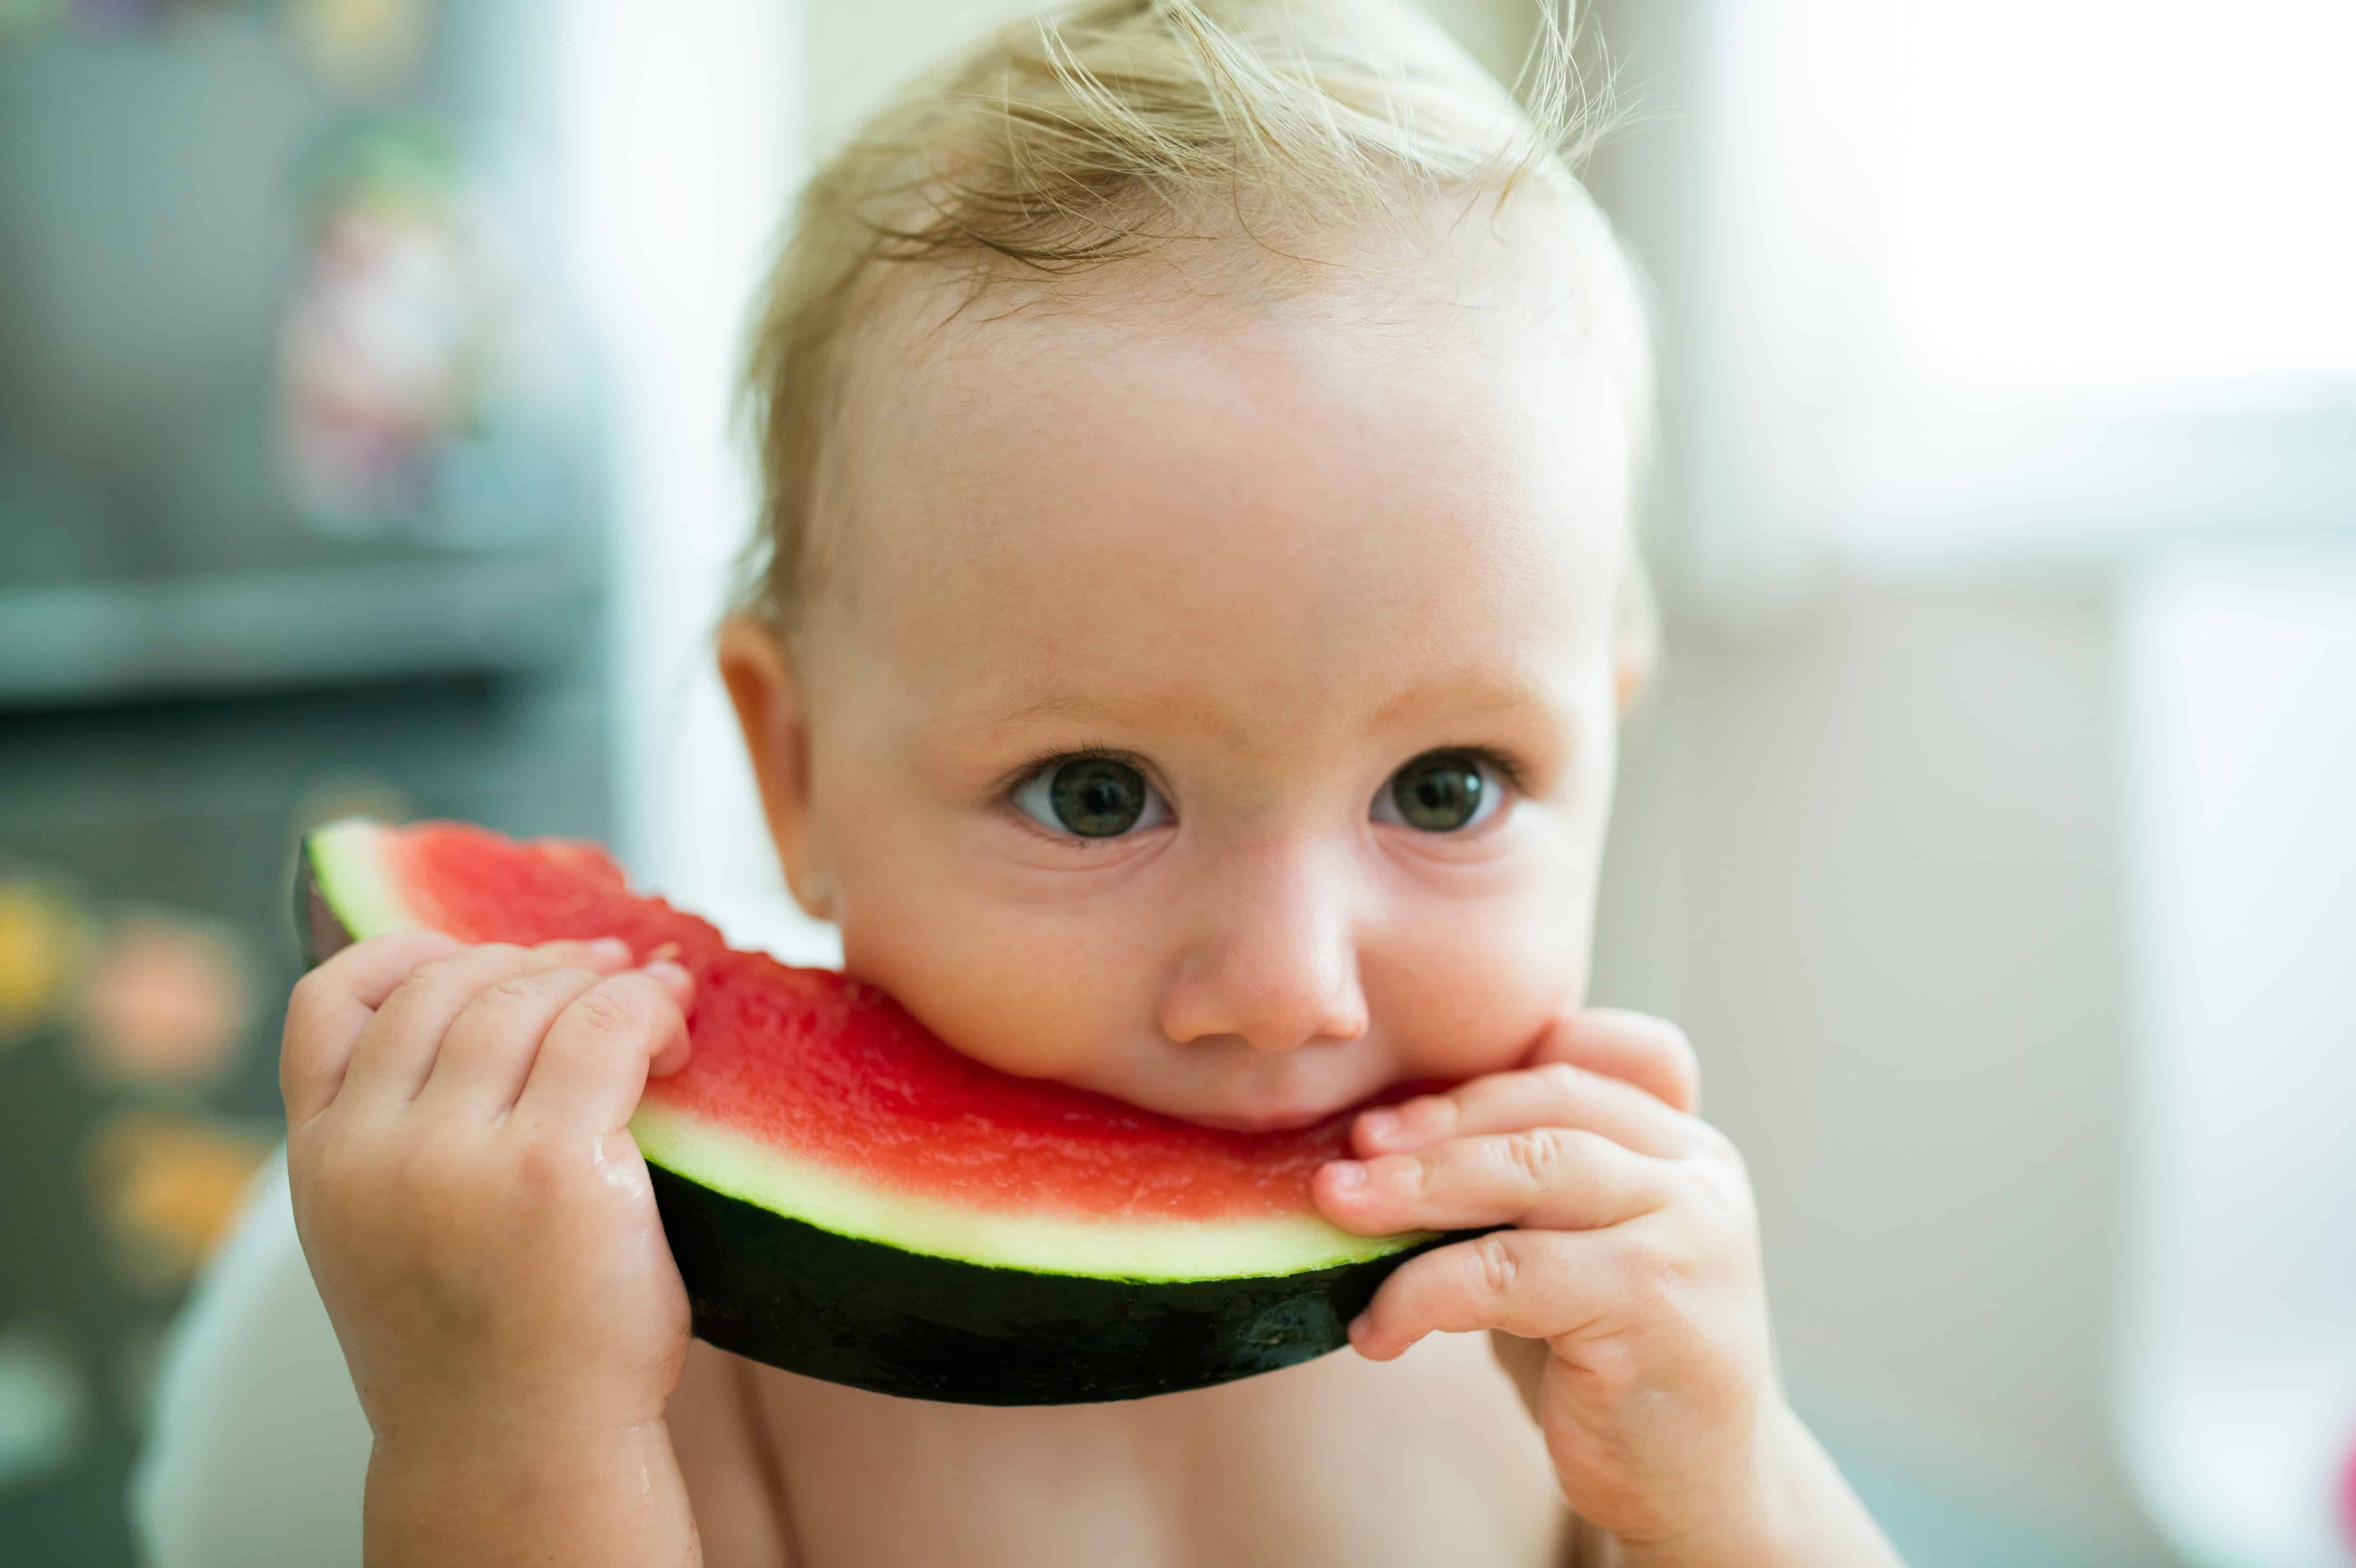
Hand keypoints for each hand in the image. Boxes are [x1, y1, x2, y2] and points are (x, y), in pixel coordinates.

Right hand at [281, 931, 696, 1450]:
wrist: (517, 1450)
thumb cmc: (479, 1344)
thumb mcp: (385, 1231)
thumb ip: (399, 1130)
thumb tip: (489, 1004)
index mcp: (320, 1162)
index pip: (328, 1002)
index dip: (406, 951)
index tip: (477, 949)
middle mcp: (374, 1150)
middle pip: (448, 986)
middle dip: (531, 959)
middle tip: (599, 961)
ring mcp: (458, 1158)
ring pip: (528, 997)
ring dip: (597, 974)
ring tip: (649, 984)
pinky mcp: (552, 1168)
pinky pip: (606, 1028)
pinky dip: (649, 1005)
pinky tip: (676, 1022)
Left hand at [1314, 1011, 1893, 1564]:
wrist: (1699, 1486)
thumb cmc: (1614, 1358)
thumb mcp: (1579, 1251)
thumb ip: (1528, 1184)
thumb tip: (1376, 1139)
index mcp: (1683, 1147)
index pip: (1566, 1073)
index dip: (1469, 1085)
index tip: (1380, 1117)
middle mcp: (1698, 1177)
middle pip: (1546, 1110)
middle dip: (1433, 1127)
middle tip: (1343, 1156)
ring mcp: (1686, 1236)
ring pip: (1530, 1175)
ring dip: (1417, 1188)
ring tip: (1336, 1209)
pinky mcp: (1651, 1307)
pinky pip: (1508, 1274)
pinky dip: (1423, 1291)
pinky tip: (1378, 1328)